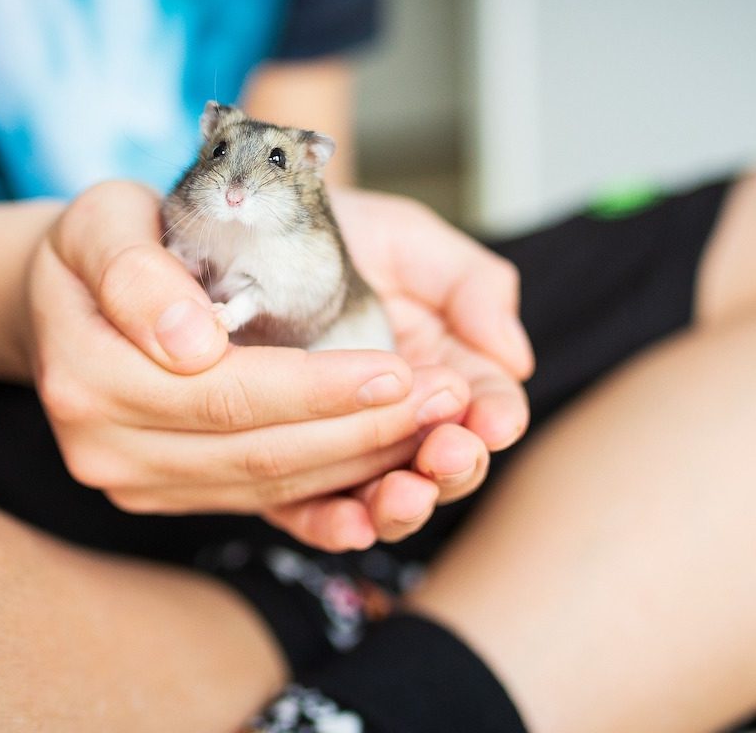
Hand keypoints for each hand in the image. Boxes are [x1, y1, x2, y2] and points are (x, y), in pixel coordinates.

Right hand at [26, 181, 473, 550]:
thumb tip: (191, 343)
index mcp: (89, 374)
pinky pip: (268, 503)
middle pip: (260, 452)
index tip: (398, 370)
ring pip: (274, 487)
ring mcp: (141, 482)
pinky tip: (393, 469)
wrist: (76, 297)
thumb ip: (136, 271)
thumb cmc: (109, 244)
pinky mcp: (175, 495)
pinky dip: (336, 489)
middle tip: (445, 400)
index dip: (320, 390)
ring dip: (364, 463)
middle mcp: (108, 446)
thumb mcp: (105, 219)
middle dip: (364, 430)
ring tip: (437, 426)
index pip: (227, 393)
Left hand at [271, 187, 532, 540]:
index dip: (496, 418)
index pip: (484, 405)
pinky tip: (350, 526)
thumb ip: (471, 286)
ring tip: (403, 493)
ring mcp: (340, 446)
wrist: (239, 230)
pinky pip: (305, 511)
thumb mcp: (409, 242)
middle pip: (442, 464)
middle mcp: (396, 416)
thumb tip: (516, 356)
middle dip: (453, 467)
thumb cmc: (332, 230)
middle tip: (449, 454)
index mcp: (442, 366)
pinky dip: (330, 525)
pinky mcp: (279, 464)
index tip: (495, 421)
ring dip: (400, 504)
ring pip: (382, 497)